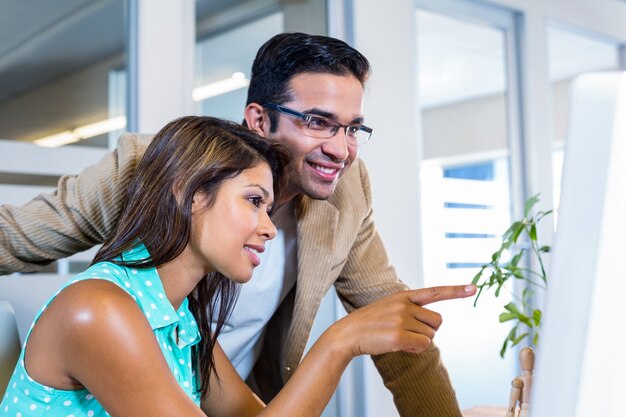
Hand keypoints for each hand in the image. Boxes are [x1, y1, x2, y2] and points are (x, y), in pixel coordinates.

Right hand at [329, 284, 476, 357]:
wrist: (349, 334)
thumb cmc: (371, 324)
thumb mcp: (390, 308)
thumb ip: (410, 310)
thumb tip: (433, 325)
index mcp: (403, 296)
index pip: (435, 291)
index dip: (456, 291)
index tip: (474, 287)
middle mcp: (405, 305)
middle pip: (438, 321)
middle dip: (429, 330)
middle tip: (408, 332)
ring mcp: (402, 320)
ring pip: (431, 335)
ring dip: (420, 341)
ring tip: (399, 338)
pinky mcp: (399, 336)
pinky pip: (423, 345)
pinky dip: (415, 349)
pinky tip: (399, 346)